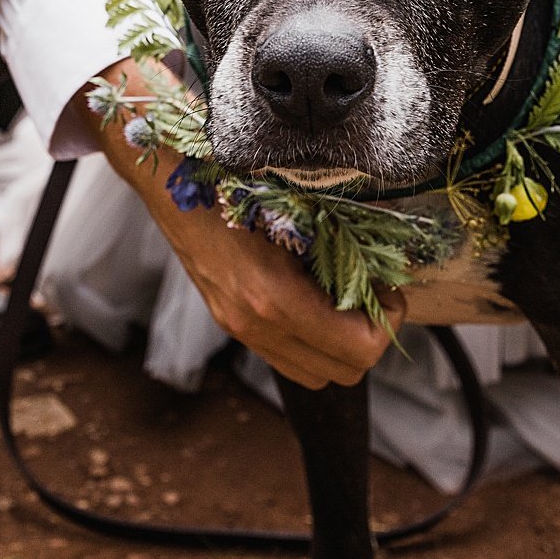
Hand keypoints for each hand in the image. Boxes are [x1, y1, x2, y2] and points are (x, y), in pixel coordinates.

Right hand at [87, 59, 398, 389]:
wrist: (172, 182)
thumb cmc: (237, 184)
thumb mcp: (299, 209)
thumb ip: (341, 244)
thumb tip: (385, 270)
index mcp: (274, 298)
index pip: (360, 349)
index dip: (388, 321)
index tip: (388, 288)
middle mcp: (256, 325)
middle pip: (346, 374)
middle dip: (369, 336)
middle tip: (371, 293)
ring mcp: (241, 330)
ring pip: (318, 375)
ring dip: (342, 346)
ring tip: (344, 300)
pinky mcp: (232, 324)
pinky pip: (290, 359)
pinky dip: (314, 342)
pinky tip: (315, 300)